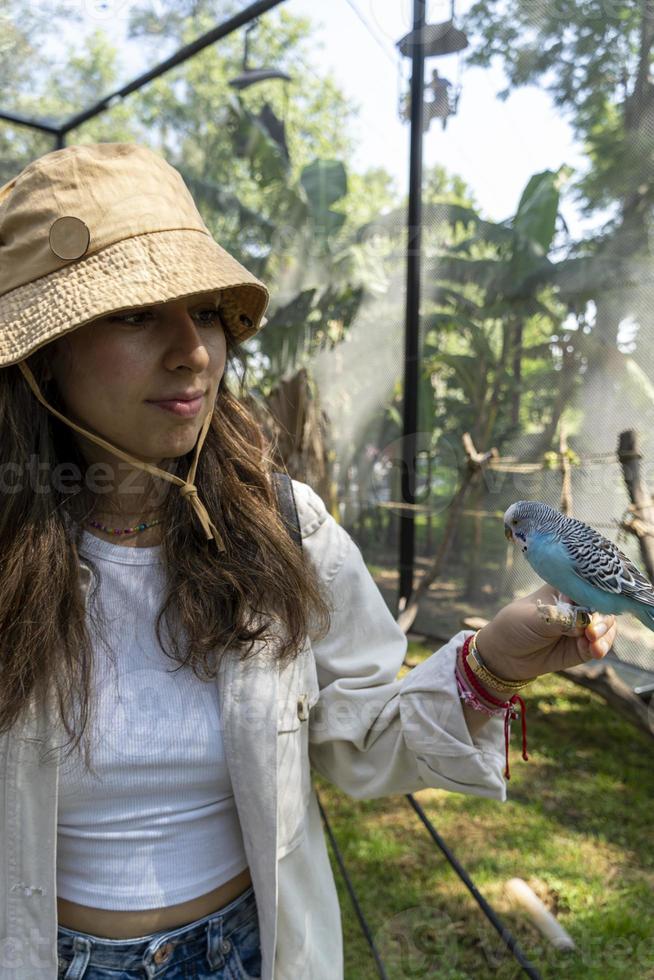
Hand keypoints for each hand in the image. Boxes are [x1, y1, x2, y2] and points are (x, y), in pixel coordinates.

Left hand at [474, 583, 617, 682]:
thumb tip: (582, 622)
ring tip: (592, 641)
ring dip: (604, 633)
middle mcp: (578, 604)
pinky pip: (601, 644)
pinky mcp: (584, 646)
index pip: (588, 584)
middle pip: (603, 605)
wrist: (506, 655)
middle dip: (601, 618)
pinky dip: (602, 647)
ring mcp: (583, 625)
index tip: (598, 602)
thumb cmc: (515, 625)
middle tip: (591, 631)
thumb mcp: (533, 618)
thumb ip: (558, 618)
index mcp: (565, 588)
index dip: (598, 592)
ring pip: (607, 625)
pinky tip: (594, 650)